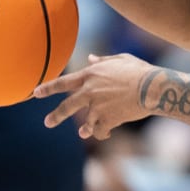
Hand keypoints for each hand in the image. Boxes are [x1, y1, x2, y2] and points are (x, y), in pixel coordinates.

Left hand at [34, 54, 153, 139]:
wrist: (153, 87)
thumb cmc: (141, 71)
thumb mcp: (122, 59)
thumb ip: (103, 61)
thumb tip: (91, 58)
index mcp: (91, 74)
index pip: (63, 82)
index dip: (48, 88)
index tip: (36, 93)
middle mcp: (90, 91)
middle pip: (66, 106)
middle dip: (56, 115)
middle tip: (47, 122)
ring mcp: (97, 107)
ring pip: (85, 123)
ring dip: (85, 129)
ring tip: (83, 133)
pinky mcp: (107, 120)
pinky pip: (100, 130)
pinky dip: (103, 132)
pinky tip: (107, 133)